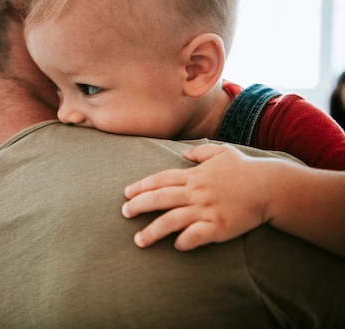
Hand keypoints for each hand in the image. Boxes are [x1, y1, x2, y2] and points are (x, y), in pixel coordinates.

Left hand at [122, 143, 270, 250]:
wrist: (272, 186)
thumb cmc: (246, 169)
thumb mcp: (222, 152)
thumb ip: (201, 152)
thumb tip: (185, 153)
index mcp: (195, 175)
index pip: (161, 180)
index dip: (141, 186)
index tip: (126, 193)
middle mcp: (197, 192)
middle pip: (160, 198)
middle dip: (139, 205)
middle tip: (124, 213)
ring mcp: (207, 209)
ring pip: (172, 220)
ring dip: (153, 230)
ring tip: (138, 240)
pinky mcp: (219, 226)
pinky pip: (196, 235)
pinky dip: (184, 241)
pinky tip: (175, 245)